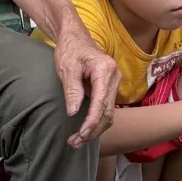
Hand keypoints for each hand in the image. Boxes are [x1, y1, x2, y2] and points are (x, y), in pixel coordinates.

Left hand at [53, 28, 121, 147]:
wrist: (75, 37)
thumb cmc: (70, 49)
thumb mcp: (67, 68)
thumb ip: (72, 90)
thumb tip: (74, 113)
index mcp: (105, 70)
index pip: (101, 102)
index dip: (91, 122)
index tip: (80, 134)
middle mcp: (115, 77)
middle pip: (108, 112)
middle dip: (92, 130)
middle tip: (74, 142)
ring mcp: (114, 83)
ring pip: (109, 114)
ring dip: (94, 130)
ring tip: (77, 141)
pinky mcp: (110, 88)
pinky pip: (106, 109)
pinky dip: (96, 122)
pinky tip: (84, 131)